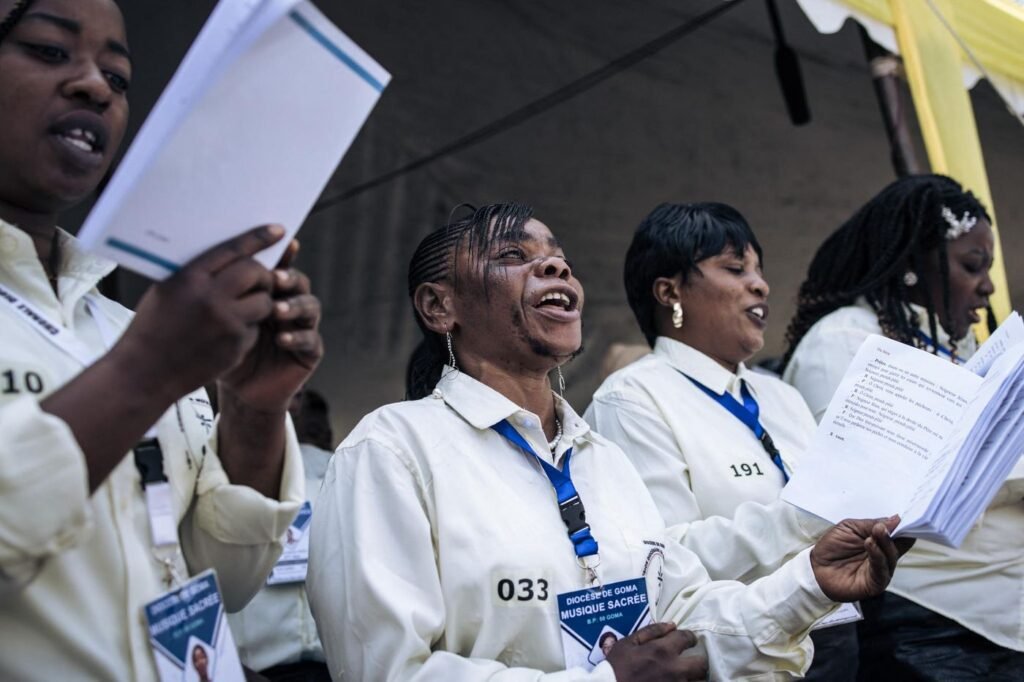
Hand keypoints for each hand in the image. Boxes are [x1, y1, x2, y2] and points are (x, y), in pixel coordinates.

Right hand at [113, 225, 285, 402]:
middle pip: (256, 273)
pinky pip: (256, 328)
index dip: (259, 238)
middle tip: (261, 278)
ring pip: (264, 301)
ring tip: (242, 307)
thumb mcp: (167, 290)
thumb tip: (231, 258)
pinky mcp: (236, 346)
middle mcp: (211, 298)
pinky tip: (227, 335)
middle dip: (264, 274)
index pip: (233, 250)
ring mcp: (226, 323)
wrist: (144, 373)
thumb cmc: (152, 328)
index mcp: (190, 278)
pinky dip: (248, 328)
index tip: (278, 230)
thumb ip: (197, 274)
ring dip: (261, 301)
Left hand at [218, 238, 322, 411]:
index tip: (282, 243)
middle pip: (299, 282)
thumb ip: (220, 293)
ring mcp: (302, 327)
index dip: (283, 255)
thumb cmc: (224, 351)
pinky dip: (298, 337)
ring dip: (295, 304)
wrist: (238, 390)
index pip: (279, 267)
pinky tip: (282, 339)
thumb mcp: (218, 318)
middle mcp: (289, 305)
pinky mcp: (310, 352)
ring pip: (311, 306)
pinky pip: (311, 339)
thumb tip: (207, 259)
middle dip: (289, 278)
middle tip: (274, 278)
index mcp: (269, 292)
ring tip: (276, 310)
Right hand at [606, 622, 706, 680]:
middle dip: (699, 661)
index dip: (690, 637)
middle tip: (692, 661)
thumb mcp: (627, 643)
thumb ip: (651, 632)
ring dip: (696, 678)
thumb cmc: (616, 667)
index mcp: (663, 650)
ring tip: (688, 676)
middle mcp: (675, 669)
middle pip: (702, 664)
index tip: (687, 640)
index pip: (687, 638)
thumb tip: (671, 625)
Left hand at [810, 515, 914, 601]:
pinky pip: (881, 570)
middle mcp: (884, 556)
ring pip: (891, 557)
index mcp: (881, 542)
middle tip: (885, 525)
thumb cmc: (833, 546)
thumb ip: (871, 524)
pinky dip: (878, 556)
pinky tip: (870, 545)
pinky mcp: (875, 583)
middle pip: (898, 545)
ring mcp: (881, 570)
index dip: (904, 526)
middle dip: (894, 533)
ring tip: (877, 532)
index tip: (903, 517)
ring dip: (885, 543)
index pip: (899, 534)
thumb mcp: (850, 528)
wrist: (816, 567)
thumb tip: (896, 519)